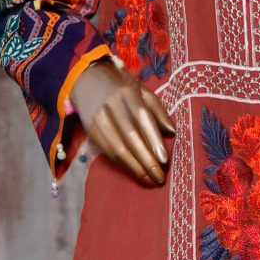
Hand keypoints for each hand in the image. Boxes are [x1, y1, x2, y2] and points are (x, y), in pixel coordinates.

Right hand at [73, 56, 173, 185]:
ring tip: (150, 180)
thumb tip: (172, 133)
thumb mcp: (143, 91)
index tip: (164, 160)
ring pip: (118, 149)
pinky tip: (135, 171)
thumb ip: (158, 111)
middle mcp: (111, 106)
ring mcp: (98, 119)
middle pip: (130, 138)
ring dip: (135, 168)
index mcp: (127, 93)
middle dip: (146, 161)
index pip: (142, 118)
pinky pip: (108, 152)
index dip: (153, 140)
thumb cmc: (122, 87)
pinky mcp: (90, 131)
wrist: (87, 80)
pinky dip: (123, 164)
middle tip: (160, 177)